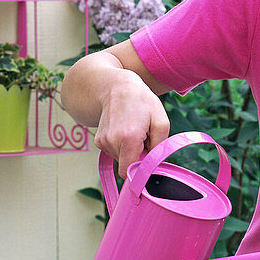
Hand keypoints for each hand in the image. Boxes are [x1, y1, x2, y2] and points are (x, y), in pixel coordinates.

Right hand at [60, 41, 172, 176]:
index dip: (140, 169)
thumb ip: (160, 147)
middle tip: (143, 136)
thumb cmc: (142, 102)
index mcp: (128, 138)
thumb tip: (153, 165)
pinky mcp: (98, 140)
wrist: (116, 86)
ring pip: (121, 159)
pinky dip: (121, 145)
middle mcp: (112, 142)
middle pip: (127, 165)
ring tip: (133, 129)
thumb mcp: (161, 121)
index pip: (129, 172)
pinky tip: (124, 129)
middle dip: (138, 156)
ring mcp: (102, 141)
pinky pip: (114, 152)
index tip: (147, 157)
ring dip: (130, 149)